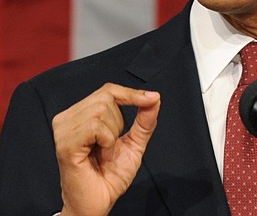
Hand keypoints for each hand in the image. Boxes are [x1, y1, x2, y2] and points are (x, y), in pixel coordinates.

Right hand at [52, 83, 160, 215]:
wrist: (98, 204)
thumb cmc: (110, 177)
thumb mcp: (134, 144)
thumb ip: (144, 120)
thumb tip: (154, 98)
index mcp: (82, 114)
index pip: (108, 90)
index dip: (130, 93)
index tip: (151, 99)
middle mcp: (70, 118)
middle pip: (107, 96)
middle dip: (119, 122)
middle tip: (110, 146)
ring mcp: (64, 129)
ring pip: (102, 109)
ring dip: (112, 134)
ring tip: (103, 151)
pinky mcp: (65, 143)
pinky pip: (96, 126)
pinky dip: (106, 140)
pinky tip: (97, 154)